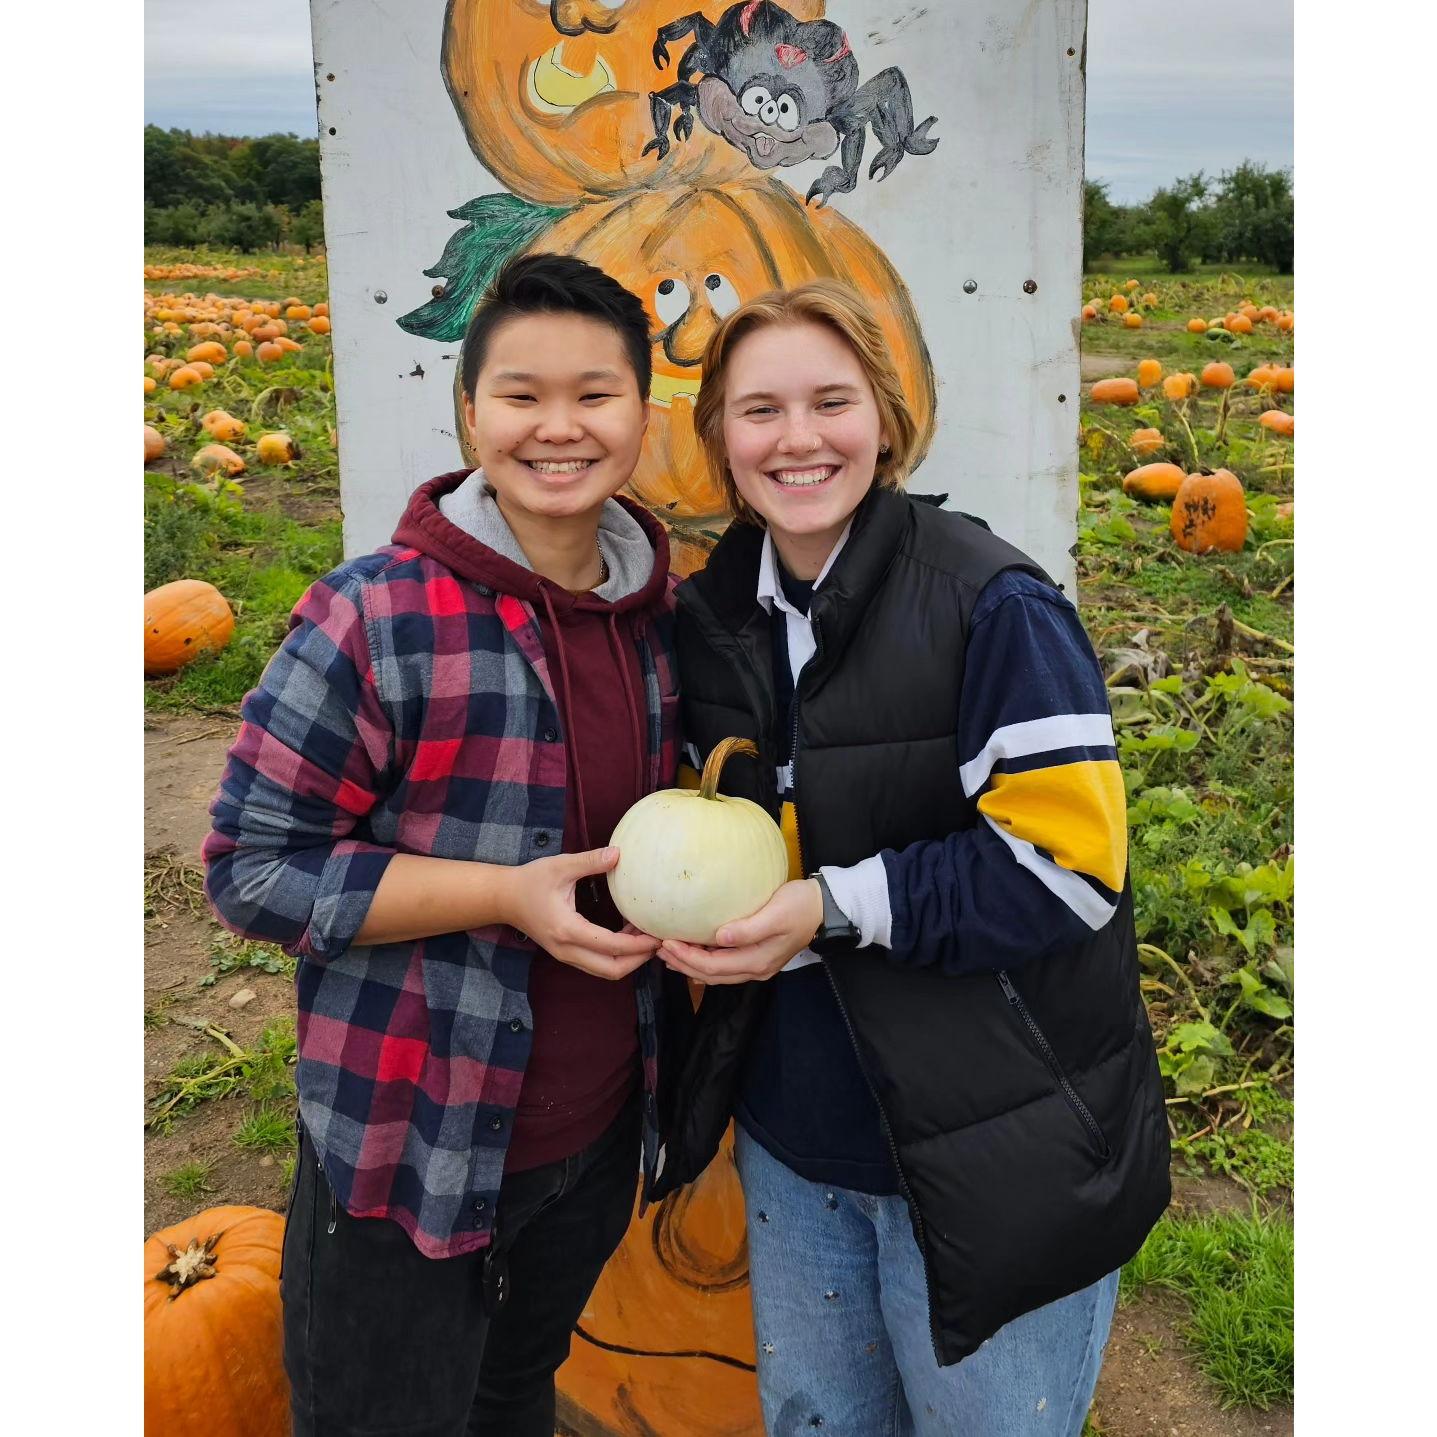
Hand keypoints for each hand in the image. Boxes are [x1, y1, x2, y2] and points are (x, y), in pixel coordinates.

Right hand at [504, 848, 659, 979]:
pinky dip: (616, 955)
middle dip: (639, 960)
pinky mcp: (566, 953)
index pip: (611, 946)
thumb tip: (619, 854)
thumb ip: (590, 861)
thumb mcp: (560, 866)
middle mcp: (567, 949)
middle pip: (612, 970)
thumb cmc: (531, 880)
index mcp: (567, 930)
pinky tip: (627, 932)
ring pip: (605, 970)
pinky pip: (597, 963)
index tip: (658, 935)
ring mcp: (565, 955)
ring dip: (629, 959)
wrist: (503, 898)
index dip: (638, 944)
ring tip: (645, 936)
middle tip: (658, 941)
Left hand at [657, 879, 822, 984]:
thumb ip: (748, 928)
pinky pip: (725, 965)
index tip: (667, 942)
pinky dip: (706, 960)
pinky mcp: (757, 956)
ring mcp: (757, 965)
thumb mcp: (775, 914)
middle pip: (711, 975)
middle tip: (659, 949)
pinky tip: (695, 951)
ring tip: (670, 953)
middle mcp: (755, 969)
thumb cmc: (800, 906)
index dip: (687, 957)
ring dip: (692, 964)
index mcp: (757, 961)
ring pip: (717, 973)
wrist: (825, 908)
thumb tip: (720, 937)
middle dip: (683, 964)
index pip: (713, 967)